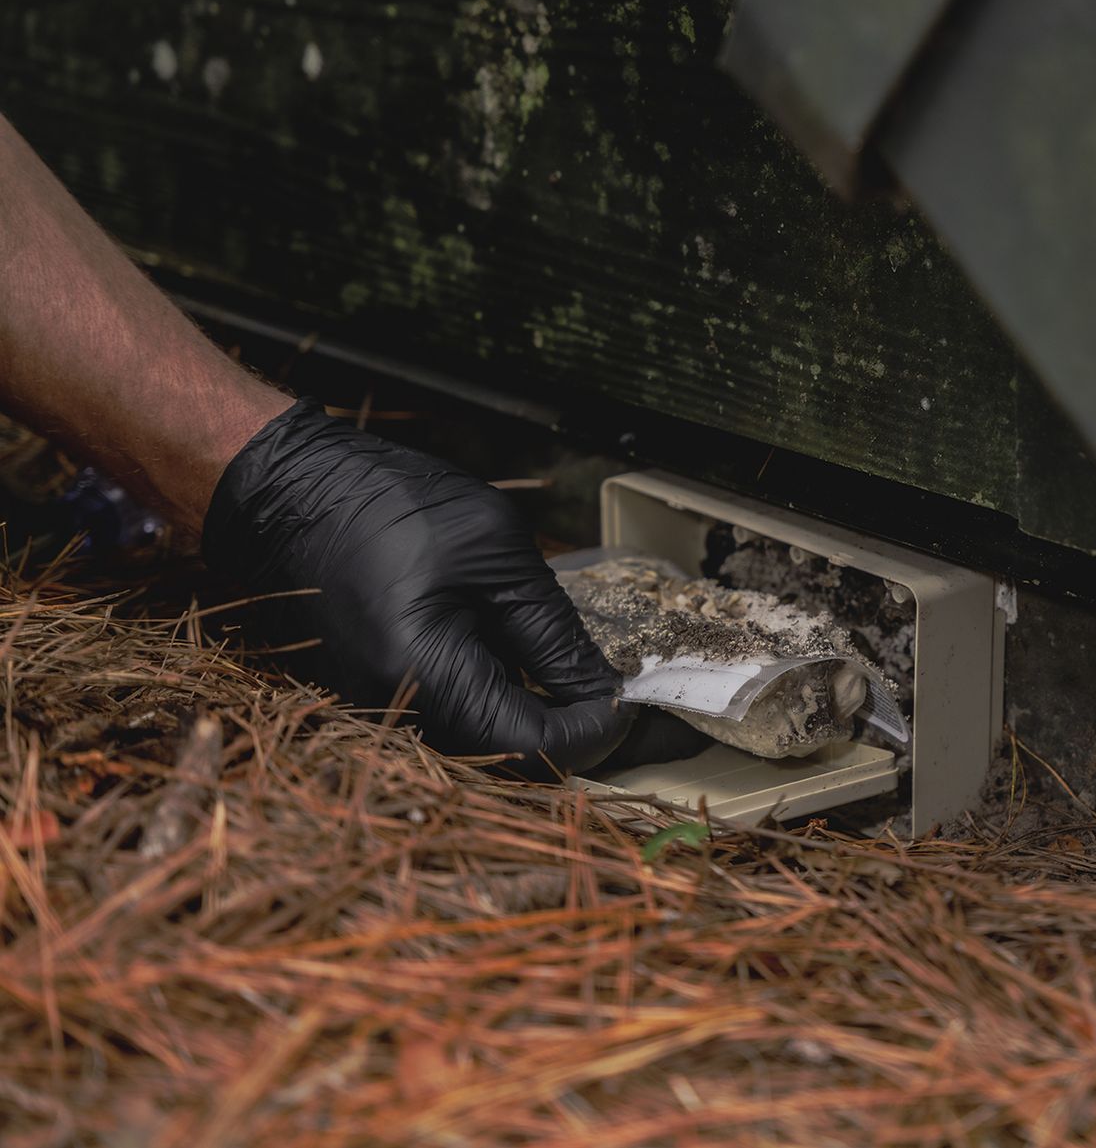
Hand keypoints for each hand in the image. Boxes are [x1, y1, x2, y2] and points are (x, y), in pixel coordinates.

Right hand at [201, 399, 629, 776]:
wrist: (282, 490)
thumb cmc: (383, 503)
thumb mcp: (494, 553)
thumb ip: (552, 633)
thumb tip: (610, 693)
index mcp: (424, 677)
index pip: (538, 749)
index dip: (602, 732)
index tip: (641, 699)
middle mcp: (393, 717)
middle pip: (514, 762)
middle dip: (588, 740)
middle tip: (656, 719)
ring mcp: (378, 715)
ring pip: (489, 749)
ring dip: (553, 728)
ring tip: (613, 697)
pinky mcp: (377, 701)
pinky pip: (458, 724)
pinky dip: (511, 710)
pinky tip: (552, 683)